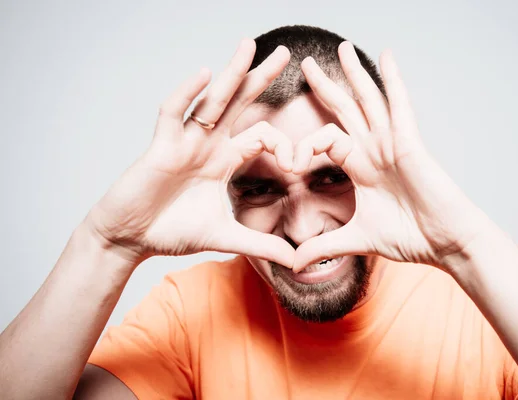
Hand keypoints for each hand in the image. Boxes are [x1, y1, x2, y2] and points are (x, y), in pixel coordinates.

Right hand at [85, 39, 295, 267]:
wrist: (131, 239)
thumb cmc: (172, 232)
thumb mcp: (226, 236)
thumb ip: (261, 244)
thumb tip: (296, 260)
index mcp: (224, 160)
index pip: (262, 136)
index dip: (284, 144)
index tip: (298, 164)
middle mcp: (208, 145)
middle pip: (239, 104)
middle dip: (260, 78)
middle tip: (285, 53)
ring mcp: (185, 142)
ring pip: (211, 101)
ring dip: (230, 73)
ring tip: (249, 45)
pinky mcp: (161, 147)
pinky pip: (173, 113)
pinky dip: (187, 94)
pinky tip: (204, 74)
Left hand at [292, 42, 492, 271]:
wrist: (445, 244)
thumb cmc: (410, 238)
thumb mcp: (356, 239)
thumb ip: (323, 246)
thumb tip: (293, 263)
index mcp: (361, 168)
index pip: (325, 142)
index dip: (302, 147)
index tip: (287, 164)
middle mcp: (374, 150)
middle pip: (344, 110)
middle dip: (325, 87)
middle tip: (306, 65)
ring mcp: (391, 144)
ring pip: (369, 100)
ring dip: (355, 73)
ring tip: (342, 48)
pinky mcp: (409, 143)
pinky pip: (398, 105)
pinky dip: (392, 80)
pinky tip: (385, 56)